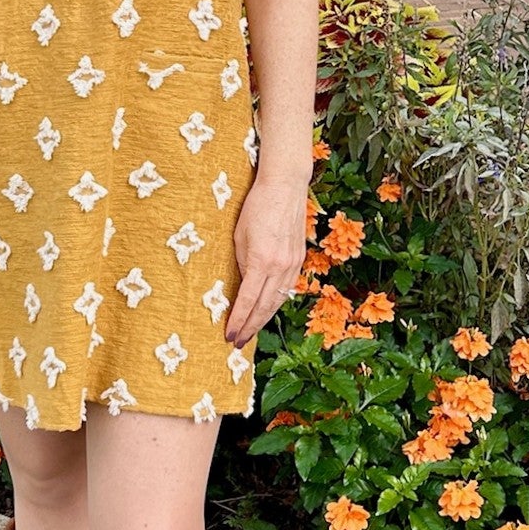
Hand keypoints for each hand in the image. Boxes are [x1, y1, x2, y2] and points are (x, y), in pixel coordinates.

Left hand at [225, 178, 307, 347]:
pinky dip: (276, 303)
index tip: (229, 335)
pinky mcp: (299, 258)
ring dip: (264, 319)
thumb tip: (242, 286)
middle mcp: (280, 266)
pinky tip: (268, 311)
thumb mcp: (239, 235)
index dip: (238, 321)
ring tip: (251, 333)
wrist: (286, 186)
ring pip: (278, 300)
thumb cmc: (256, 206)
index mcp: (262, 260)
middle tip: (238, 343)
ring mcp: (293, 263)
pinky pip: (287, 288)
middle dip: (251, 327)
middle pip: (264, 306)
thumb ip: (242, 263)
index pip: (247, 300)